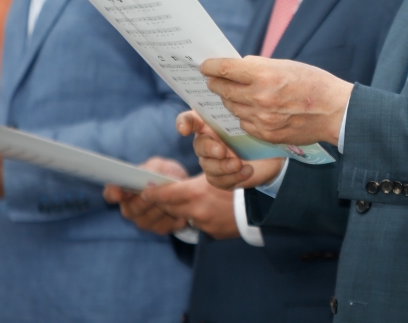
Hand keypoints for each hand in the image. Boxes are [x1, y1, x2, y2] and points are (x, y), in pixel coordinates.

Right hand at [103, 158, 190, 235]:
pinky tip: (180, 210)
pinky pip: (164, 227)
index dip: (113, 194)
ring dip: (161, 209)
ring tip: (173, 199)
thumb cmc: (166, 174)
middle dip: (144, 202)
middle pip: (130, 210)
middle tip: (156, 194)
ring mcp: (143, 221)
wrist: (184, 186)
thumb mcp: (160, 166)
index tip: (119, 194)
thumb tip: (145, 177)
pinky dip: (174, 218)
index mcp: (124, 190)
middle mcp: (130, 208)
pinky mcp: (159, 229)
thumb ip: (151, 169)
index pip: (110, 193)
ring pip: (148, 220)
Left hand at [105, 156, 245, 239]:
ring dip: (182, 209)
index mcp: (196, 194)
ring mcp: (206, 224)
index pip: (165, 195)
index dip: (153, 194)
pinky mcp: (213, 233)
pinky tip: (207, 209)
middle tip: (160, 195)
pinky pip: (199, 224)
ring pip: (184, 216)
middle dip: (165, 202)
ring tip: (188, 199)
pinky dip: (198, 216)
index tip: (144, 191)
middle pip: (171, 208)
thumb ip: (193, 182)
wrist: (264, 202)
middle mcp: (198, 211)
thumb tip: (174, 186)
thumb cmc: (240, 181)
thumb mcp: (216, 174)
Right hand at [177, 112, 284, 191]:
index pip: (190, 120)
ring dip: (224, 166)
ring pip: (208, 166)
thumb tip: (240, 111)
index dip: (184, 123)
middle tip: (222, 151)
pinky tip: (247, 171)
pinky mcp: (220, 178)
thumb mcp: (251, 122)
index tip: (184, 130)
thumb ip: (241, 117)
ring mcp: (212, 161)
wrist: (271, 157)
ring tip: (239, 164)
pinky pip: (219, 180)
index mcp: (210, 123)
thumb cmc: (257, 133)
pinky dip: (234, 177)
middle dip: (209, 149)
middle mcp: (207, 141)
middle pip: (199, 145)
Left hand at [200, 55, 351, 145]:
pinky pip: (244, 123)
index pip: (225, 69)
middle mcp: (259, 97)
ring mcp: (261, 118)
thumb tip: (238, 67)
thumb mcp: (287, 65)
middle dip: (216, 83)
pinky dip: (244, 115)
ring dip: (230, 100)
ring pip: (232, 107)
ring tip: (234, 94)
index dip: (211, 66)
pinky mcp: (266, 134)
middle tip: (213, 80)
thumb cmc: (314, 83)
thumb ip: (260, 67)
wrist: (335, 111)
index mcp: (264, 74)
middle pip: (223, 90)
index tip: (205, 66)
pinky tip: (252, 110)